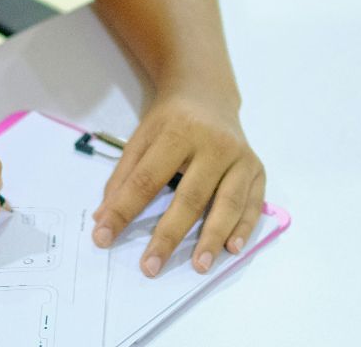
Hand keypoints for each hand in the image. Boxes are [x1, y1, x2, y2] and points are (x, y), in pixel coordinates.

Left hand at [90, 91, 264, 277]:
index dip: (124, 210)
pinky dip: (244, 227)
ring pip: (227, 203)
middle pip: (190, 196)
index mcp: (179, 131)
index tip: (103, 238)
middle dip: (169, 235)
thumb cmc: (170, 120)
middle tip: (150, 267)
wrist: (208, 92)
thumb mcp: (141, 137)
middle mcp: (214, 143)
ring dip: (212, 238)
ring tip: (198, 266)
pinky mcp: (257, 168)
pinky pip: (252, 203)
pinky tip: (232, 248)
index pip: (147, 179)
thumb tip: (103, 220)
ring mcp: (240, 156)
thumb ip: (123, 177)